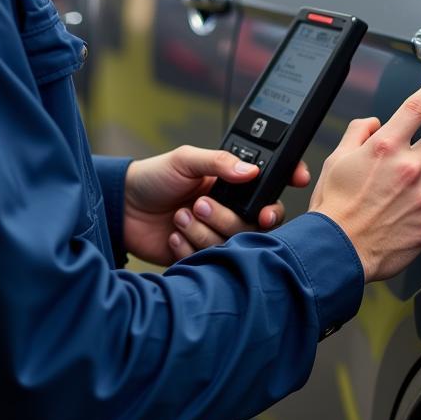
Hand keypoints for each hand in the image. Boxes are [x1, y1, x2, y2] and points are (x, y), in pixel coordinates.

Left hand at [123, 145, 310, 265]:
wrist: (123, 209)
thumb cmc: (154, 178)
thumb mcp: (185, 159)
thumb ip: (219, 162)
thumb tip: (251, 170)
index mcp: (232, 183)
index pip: (270, 186)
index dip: (288, 181)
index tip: (297, 179)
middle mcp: (231, 210)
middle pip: (256, 222)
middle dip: (228, 216)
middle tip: (199, 204)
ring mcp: (217, 234)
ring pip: (234, 243)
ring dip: (203, 231)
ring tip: (179, 216)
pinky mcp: (202, 258)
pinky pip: (211, 260)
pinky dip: (189, 247)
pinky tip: (173, 234)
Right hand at [309, 68, 420, 281]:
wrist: (338, 251)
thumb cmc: (334, 208)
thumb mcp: (337, 159)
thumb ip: (357, 133)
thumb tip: (373, 124)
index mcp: (385, 147)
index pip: (417, 107)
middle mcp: (408, 167)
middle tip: (412, 158)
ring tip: (397, 197)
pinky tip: (400, 217)